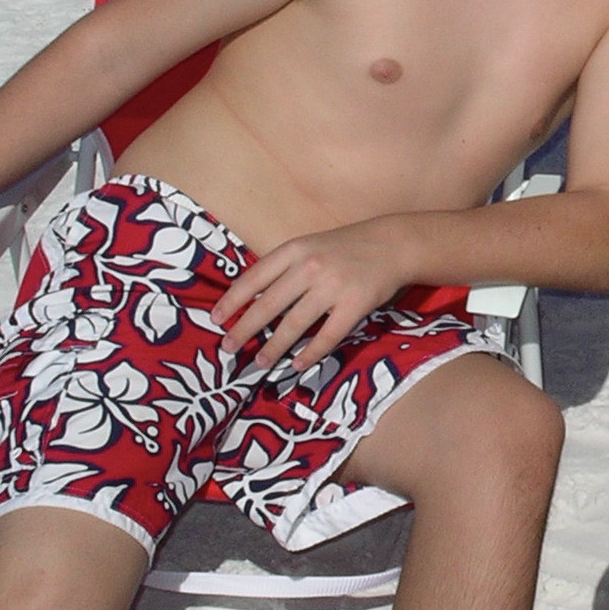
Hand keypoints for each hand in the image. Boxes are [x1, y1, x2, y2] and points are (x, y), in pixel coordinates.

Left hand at [211, 220, 408, 371]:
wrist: (393, 244)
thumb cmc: (346, 248)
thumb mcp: (311, 246)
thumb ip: (285, 267)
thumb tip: (252, 299)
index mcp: (295, 250)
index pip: (254, 278)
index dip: (232, 301)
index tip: (216, 319)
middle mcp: (311, 267)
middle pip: (268, 304)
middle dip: (244, 329)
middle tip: (227, 348)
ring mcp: (333, 286)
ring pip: (294, 324)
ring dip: (273, 347)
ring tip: (259, 362)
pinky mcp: (355, 304)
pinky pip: (328, 336)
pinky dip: (310, 353)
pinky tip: (297, 364)